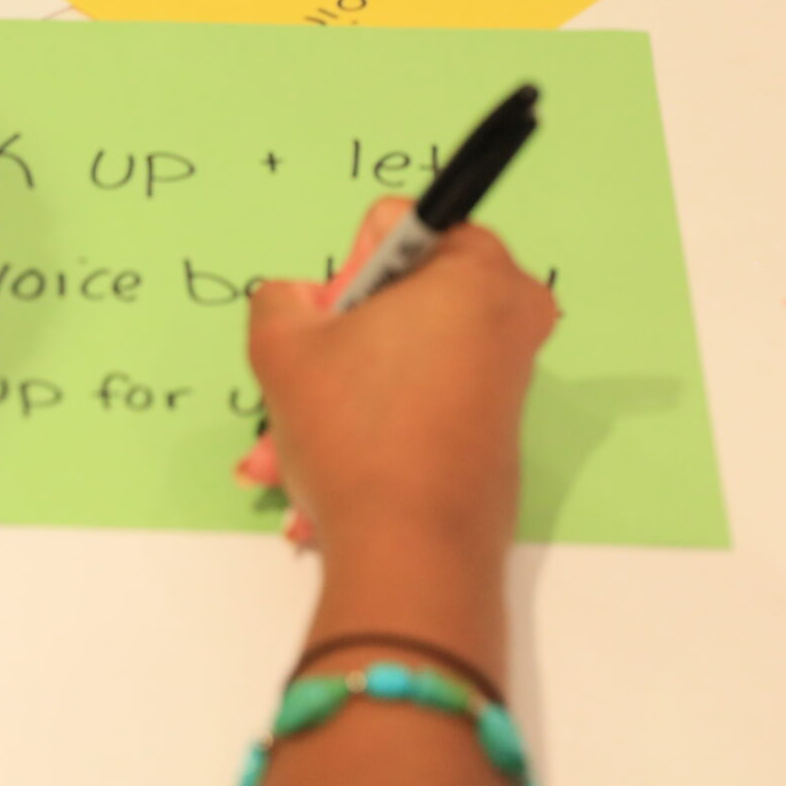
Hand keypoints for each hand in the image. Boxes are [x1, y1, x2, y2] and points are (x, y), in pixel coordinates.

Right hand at [238, 198, 555, 561]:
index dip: (349, 273)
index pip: (398, 228)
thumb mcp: (283, 346)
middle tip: (300, 386)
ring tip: (278, 462)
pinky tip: (312, 485)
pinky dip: (366, 434)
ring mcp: (505, 384)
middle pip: (397, 301)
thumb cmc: (355, 435)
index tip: (334, 321)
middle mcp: (507, 319)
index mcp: (476, 273)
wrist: (409, 557)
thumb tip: (305, 305)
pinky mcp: (493, 437)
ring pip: (395, 365)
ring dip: (331, 403)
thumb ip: (281, 298)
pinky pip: (416, 409)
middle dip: (333, 348)